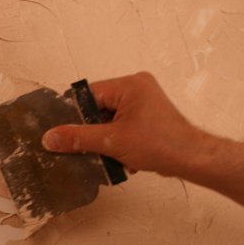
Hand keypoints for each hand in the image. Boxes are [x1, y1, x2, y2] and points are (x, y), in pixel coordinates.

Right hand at [42, 72, 206, 175]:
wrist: (192, 159)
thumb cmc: (162, 144)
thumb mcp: (111, 141)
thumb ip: (78, 138)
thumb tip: (51, 137)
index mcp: (129, 84)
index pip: (88, 95)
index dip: (75, 115)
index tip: (65, 133)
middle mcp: (137, 87)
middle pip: (98, 108)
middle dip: (93, 131)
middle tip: (89, 148)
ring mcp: (144, 102)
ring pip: (109, 119)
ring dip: (106, 140)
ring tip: (110, 155)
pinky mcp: (148, 117)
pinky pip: (121, 125)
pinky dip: (118, 142)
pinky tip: (122, 158)